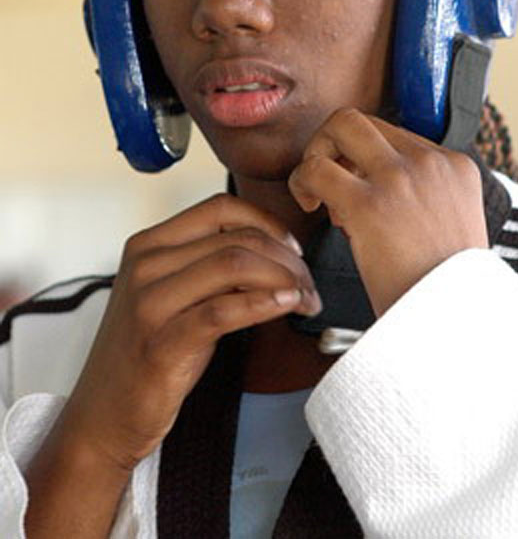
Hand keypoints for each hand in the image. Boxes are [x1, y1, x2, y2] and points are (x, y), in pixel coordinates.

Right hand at [59, 193, 320, 473]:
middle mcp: (145, 265)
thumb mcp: (172, 294)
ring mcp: (150, 303)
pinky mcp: (161, 342)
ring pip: (234, 266)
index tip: (294, 248)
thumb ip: (210, 265)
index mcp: (148, 244)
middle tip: (309, 284)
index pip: (220, 207)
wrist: (103, 416)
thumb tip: (274, 251)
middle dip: (287, 258)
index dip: (267, 222)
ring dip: (283, 279)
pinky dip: (264, 303)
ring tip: (305, 299)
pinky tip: (286, 306)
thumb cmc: (147, 354)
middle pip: (236, 238)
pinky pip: (224, 310)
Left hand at [288, 108, 486, 316]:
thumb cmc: (446, 289)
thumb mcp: (453, 227)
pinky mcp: (369, 204)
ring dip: (316, 152)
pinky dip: (302, 182)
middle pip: (364, 119)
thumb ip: (423, 198)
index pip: (394, 134)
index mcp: (456, 166)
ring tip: (315, 192)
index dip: (366, 159)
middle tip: (328, 181)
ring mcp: (400, 179)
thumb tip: (366, 187)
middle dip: (334, 142)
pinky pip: (316, 168)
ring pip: (341, 124)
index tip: (359, 192)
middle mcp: (430, 163)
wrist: (457, 323)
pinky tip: (308, 206)